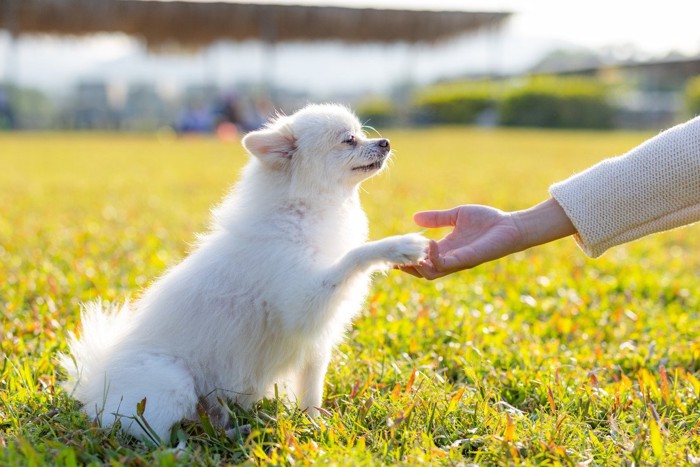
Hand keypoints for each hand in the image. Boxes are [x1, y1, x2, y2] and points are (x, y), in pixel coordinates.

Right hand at [400, 205, 523, 278]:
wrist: (511, 226)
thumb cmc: (488, 221)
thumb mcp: (456, 215)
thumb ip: (437, 218)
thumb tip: (415, 217)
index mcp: (445, 249)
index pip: (419, 259)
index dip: (405, 255)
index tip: (392, 247)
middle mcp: (449, 259)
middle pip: (420, 272)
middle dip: (405, 266)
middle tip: (395, 253)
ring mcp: (457, 262)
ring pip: (429, 274)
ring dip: (417, 265)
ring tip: (409, 252)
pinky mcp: (466, 260)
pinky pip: (445, 265)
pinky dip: (434, 257)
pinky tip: (430, 243)